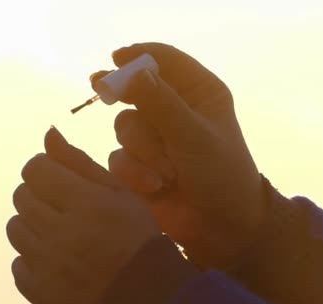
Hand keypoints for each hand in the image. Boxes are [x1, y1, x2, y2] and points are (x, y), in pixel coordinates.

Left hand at [7, 127, 158, 303]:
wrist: (147, 295)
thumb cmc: (135, 236)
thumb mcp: (118, 192)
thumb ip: (79, 162)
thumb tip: (48, 134)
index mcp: (84, 202)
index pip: (35, 169)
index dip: (45, 169)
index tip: (57, 178)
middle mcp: (61, 233)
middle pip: (22, 197)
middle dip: (39, 195)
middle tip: (62, 207)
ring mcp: (48, 266)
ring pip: (16, 229)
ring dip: (33, 226)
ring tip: (59, 234)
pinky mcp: (42, 293)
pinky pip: (18, 266)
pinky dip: (32, 261)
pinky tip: (56, 261)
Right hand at [92, 43, 265, 268]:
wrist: (223, 228)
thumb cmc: (220, 174)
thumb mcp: (193, 136)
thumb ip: (161, 104)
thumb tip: (131, 73)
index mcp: (199, 93)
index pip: (165, 61)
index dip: (139, 57)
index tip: (116, 58)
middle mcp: (175, 111)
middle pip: (135, 90)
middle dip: (124, 96)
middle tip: (99, 86)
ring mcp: (156, 139)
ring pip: (125, 126)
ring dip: (142, 150)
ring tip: (168, 171)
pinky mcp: (140, 166)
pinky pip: (120, 157)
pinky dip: (134, 172)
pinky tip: (156, 186)